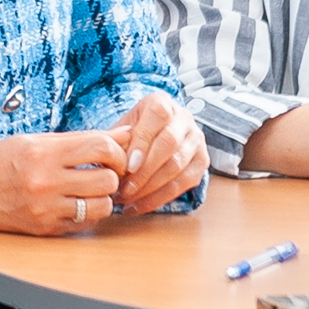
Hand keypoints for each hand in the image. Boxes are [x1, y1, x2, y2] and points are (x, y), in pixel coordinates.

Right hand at [0, 130, 125, 238]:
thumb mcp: (32, 141)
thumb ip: (78, 139)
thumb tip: (123, 133)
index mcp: (41, 153)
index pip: (100, 147)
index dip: (115, 150)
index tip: (111, 153)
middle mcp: (44, 182)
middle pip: (107, 179)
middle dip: (112, 175)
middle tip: (102, 172)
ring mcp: (45, 209)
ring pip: (102, 206)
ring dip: (102, 197)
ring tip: (88, 190)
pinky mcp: (44, 229)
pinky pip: (84, 224)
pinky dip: (86, 214)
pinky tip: (74, 203)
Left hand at [107, 93, 208, 212]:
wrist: (156, 132)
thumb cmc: (133, 131)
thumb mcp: (122, 128)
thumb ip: (115, 141)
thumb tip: (106, 161)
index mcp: (162, 102)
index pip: (157, 117)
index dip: (142, 142)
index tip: (127, 166)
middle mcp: (184, 118)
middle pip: (169, 144)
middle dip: (145, 171)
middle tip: (124, 190)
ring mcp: (196, 140)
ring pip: (178, 166)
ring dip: (151, 188)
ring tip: (128, 201)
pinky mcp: (202, 161)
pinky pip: (185, 183)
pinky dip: (160, 198)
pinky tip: (140, 206)